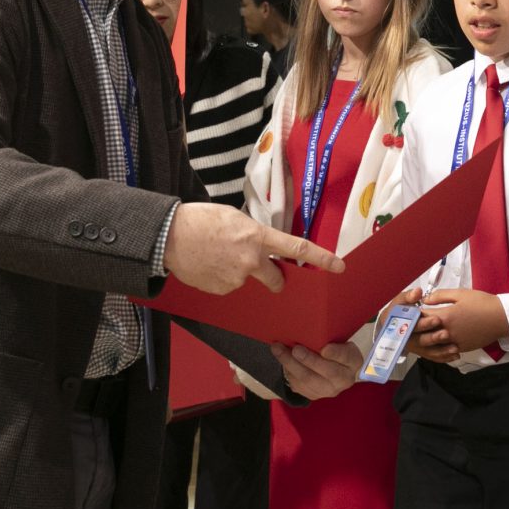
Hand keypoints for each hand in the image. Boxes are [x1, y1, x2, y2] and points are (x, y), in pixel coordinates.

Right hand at [163, 203, 343, 295]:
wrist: (169, 237)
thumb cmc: (201, 220)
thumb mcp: (235, 218)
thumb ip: (254, 234)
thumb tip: (263, 246)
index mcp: (258, 237)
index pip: (297, 249)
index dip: (321, 259)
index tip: (338, 266)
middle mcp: (251, 261)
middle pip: (277, 279)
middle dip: (276, 279)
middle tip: (261, 269)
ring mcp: (236, 279)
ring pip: (248, 281)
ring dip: (239, 273)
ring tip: (217, 257)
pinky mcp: (222, 290)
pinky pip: (229, 287)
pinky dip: (223, 279)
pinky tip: (209, 266)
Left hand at [272, 340, 362, 400]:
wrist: (333, 369)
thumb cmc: (336, 348)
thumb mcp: (340, 341)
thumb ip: (332, 339)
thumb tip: (314, 334)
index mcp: (353, 362)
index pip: (346, 358)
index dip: (336, 354)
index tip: (324, 348)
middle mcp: (343, 380)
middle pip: (326, 372)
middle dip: (309, 360)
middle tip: (296, 349)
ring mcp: (328, 391)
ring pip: (307, 380)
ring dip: (290, 364)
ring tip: (278, 349)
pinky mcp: (313, 395)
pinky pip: (298, 385)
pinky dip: (287, 370)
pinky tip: (280, 357)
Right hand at [375, 287, 456, 361]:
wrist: (391, 325)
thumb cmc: (398, 311)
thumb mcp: (401, 300)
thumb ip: (409, 296)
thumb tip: (417, 293)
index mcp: (401, 325)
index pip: (413, 325)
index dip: (424, 323)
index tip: (437, 319)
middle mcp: (408, 338)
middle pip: (421, 340)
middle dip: (434, 338)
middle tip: (446, 334)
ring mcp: (415, 346)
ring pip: (428, 351)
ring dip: (441, 351)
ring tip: (454, 347)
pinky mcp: (422, 351)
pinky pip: (433, 356)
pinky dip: (444, 357)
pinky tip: (455, 354)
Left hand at [420, 288, 508, 354]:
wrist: (501, 318)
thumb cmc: (482, 303)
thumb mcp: (460, 294)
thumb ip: (440, 296)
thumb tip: (425, 299)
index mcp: (446, 316)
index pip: (422, 316)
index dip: (414, 314)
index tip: (410, 311)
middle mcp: (448, 331)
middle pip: (425, 332)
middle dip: (418, 327)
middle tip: (413, 323)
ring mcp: (454, 342)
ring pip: (433, 344)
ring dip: (427, 337)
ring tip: (424, 332)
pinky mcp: (462, 348)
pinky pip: (445, 350)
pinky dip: (440, 346)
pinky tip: (439, 340)